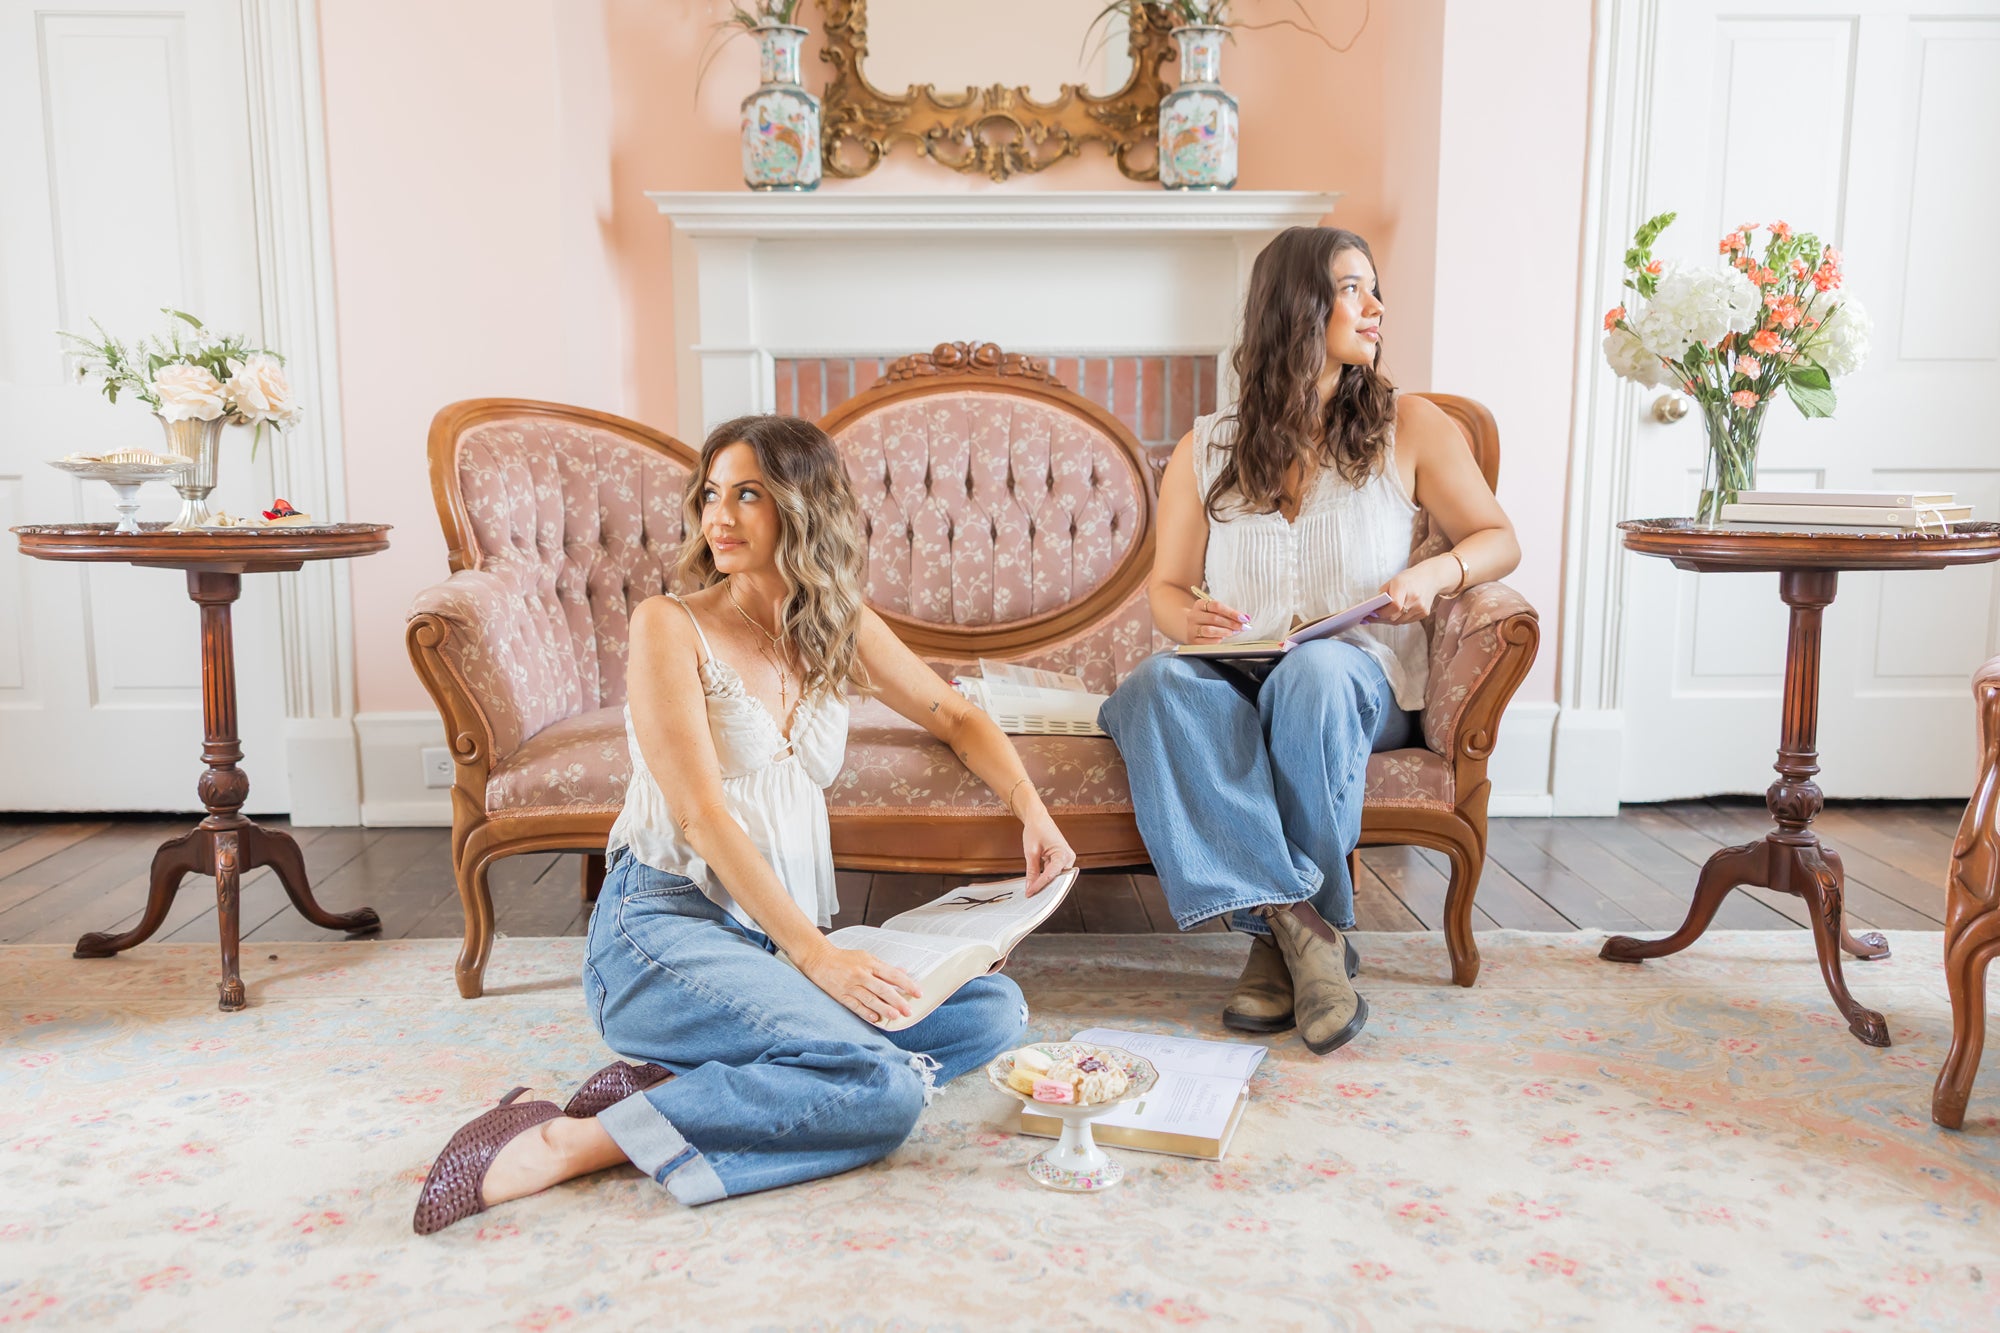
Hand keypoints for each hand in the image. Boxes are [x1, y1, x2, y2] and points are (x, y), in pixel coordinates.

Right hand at [799, 943, 920, 1023]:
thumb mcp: (866, 957)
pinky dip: (865, 1012)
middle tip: (908, 1010)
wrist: (819, 959)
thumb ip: (883, 967)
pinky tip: (875, 1018)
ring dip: (884, 1008)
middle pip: (883, 989)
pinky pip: (855, 1005)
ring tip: (895, 1016)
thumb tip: (902, 971)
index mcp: (870, 963)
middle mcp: (861, 974)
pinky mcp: (842, 995)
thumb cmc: (844, 958)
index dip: (907, 984)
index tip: (918, 993)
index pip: (893, 974)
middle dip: (897, 1000)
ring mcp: (851, 985)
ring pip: (870, 999)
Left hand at [1021, 811, 1076, 895]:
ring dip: (1045, 882)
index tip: (1030, 893)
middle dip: (1044, 887)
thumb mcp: (1031, 852)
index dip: (1039, 886)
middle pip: (1056, 878)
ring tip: (1032, 889)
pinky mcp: (1062, 859)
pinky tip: (1036, 881)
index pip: (1051, 875)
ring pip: (1055, 876)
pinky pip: (1054, 872)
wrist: (1038, 818)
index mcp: (1063, 854)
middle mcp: (1068, 857)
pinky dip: (1045, 876)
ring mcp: (1067, 859)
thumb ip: (1031, 871)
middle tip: (1031, 895)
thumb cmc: (1036, 830)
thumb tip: (1030, 887)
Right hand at [1186, 591, 1250, 642]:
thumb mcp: (1214, 612)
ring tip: (1232, 632)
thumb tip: (1245, 619)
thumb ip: (1229, 614)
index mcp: (1200, 604)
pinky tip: (1222, 639)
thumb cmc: (1206, 619)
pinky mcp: (1192, 641)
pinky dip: (1217, 640)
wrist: (1187, 627)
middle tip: (1242, 627)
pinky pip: (1206, 642)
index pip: (1217, 606)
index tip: (1244, 618)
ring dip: (1224, 632)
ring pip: (1209, 630)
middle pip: (1214, 618)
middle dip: (1231, 623)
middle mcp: (1193, 615)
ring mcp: (1191, 629)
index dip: (1232, 612)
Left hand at [1374, 560, 1456, 625]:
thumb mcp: (1393, 581)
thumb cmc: (1409, 578)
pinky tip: (1393, 615)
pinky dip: (1398, 619)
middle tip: (1371, 617)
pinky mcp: (1424, 613)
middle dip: (1381, 618)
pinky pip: (1407, 621)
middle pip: (1395, 616)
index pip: (1393, 605)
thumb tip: (1373, 608)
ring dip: (1388, 620)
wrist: (1431, 578)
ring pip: (1399, 621)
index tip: (1371, 614)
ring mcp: (1420, 607)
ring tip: (1380, 617)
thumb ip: (1382, 594)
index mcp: (1405, 587)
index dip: (1381, 612)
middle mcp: (1414, 599)